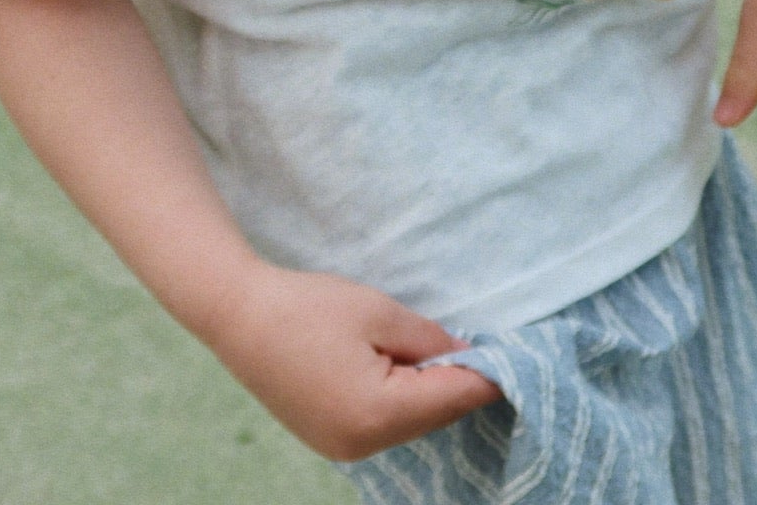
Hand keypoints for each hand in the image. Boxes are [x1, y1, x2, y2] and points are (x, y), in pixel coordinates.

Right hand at [207, 262, 502, 462]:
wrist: (237, 316)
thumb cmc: (309, 306)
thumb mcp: (379, 312)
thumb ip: (430, 339)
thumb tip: (470, 355)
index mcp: (379, 413)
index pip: (453, 398)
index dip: (488, 375)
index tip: (518, 356)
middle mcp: (364, 444)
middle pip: (434, 416)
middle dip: (459, 383)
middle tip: (486, 348)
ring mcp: (344, 449)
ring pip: (411, 423)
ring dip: (431, 393)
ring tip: (443, 353)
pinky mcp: (330, 440)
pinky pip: (385, 425)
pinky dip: (403, 401)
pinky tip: (405, 371)